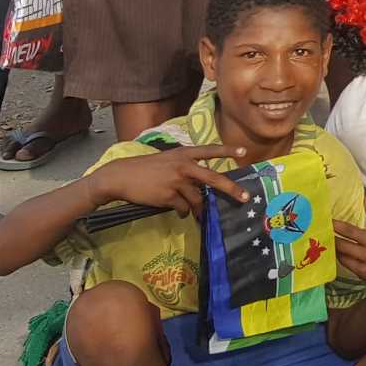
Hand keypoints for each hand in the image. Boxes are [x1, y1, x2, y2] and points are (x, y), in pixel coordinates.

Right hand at [88, 143, 248, 217]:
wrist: (121, 176)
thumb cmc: (144, 169)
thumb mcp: (167, 161)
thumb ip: (185, 170)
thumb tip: (200, 188)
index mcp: (183, 153)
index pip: (209, 150)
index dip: (227, 151)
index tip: (244, 153)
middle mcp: (183, 165)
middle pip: (213, 178)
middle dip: (231, 189)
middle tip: (244, 198)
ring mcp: (176, 181)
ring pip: (197, 198)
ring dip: (199, 209)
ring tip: (199, 215)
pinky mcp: (168, 196)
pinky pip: (183, 208)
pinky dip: (182, 212)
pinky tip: (176, 211)